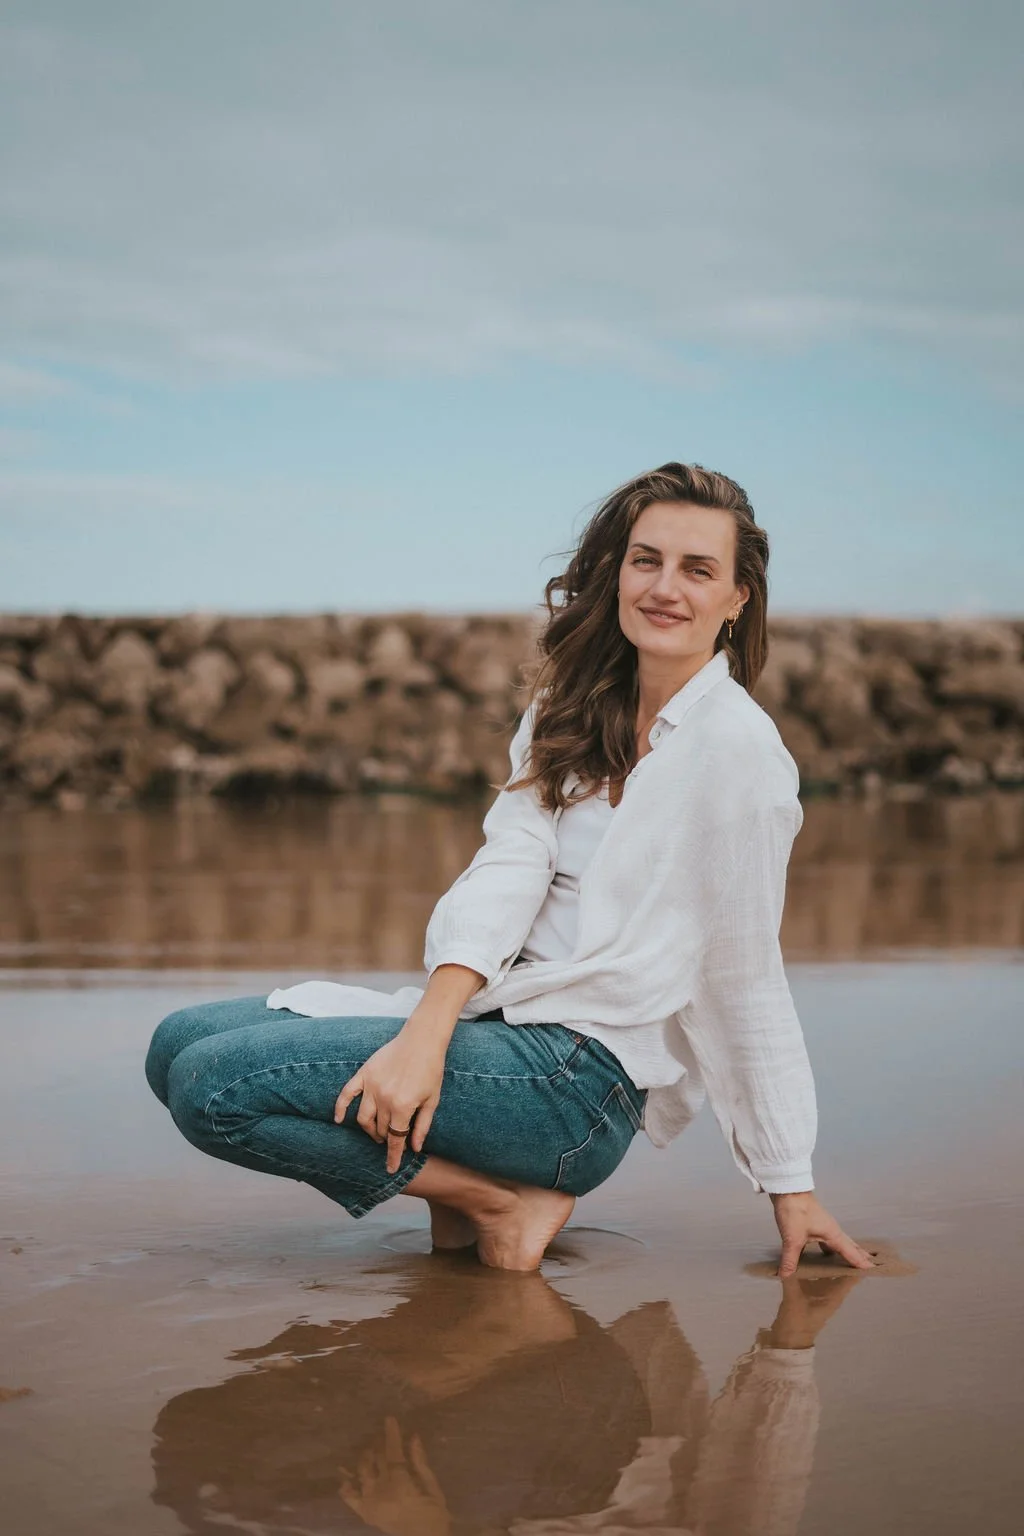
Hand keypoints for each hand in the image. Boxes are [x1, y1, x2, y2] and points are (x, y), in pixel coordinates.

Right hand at [334, 1019, 447, 1172]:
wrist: (422, 1040)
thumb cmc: (431, 1069)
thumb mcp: (432, 1100)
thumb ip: (422, 1126)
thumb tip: (415, 1149)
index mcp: (402, 1107)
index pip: (395, 1139)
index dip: (393, 1156)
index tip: (390, 1168)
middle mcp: (384, 1099)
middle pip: (380, 1129)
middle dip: (385, 1139)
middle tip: (392, 1139)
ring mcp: (372, 1086)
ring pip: (363, 1117)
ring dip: (369, 1129)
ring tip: (377, 1132)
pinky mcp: (364, 1074)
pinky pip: (347, 1094)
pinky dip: (340, 1108)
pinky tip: (339, 1120)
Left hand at [339, 1415, 450, 1535]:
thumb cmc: (434, 1514)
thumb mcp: (432, 1487)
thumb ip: (421, 1462)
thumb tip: (413, 1437)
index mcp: (401, 1485)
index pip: (393, 1453)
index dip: (391, 1435)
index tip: (389, 1419)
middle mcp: (381, 1493)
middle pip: (377, 1460)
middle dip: (378, 1443)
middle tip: (381, 1435)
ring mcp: (370, 1504)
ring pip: (363, 1473)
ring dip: (365, 1458)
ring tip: (370, 1450)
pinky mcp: (366, 1514)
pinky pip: (350, 1498)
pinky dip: (346, 1487)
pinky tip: (346, 1478)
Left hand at [770, 1191, 876, 1277]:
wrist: (787, 1188)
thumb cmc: (795, 1211)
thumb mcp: (792, 1238)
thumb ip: (790, 1259)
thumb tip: (786, 1277)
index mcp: (833, 1234)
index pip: (850, 1252)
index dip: (860, 1262)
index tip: (873, 1270)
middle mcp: (832, 1230)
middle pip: (849, 1245)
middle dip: (859, 1255)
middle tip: (870, 1265)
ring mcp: (823, 1225)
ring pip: (839, 1241)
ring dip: (846, 1251)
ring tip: (850, 1262)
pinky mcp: (814, 1223)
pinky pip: (828, 1239)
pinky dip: (830, 1247)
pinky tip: (825, 1252)